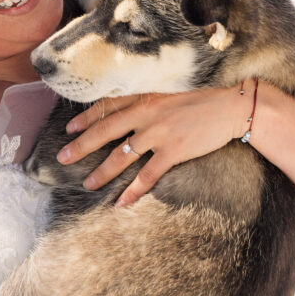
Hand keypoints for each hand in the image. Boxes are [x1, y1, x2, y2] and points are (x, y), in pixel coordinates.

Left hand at [58, 85, 250, 206]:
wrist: (232, 106)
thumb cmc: (202, 99)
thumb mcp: (170, 93)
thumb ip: (148, 101)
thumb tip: (128, 113)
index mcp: (145, 96)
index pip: (107, 106)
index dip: (86, 119)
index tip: (69, 129)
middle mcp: (147, 113)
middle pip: (105, 131)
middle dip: (81, 146)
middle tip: (62, 159)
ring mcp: (159, 132)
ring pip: (122, 155)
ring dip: (102, 172)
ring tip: (88, 184)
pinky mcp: (174, 150)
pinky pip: (148, 175)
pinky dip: (133, 191)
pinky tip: (122, 203)